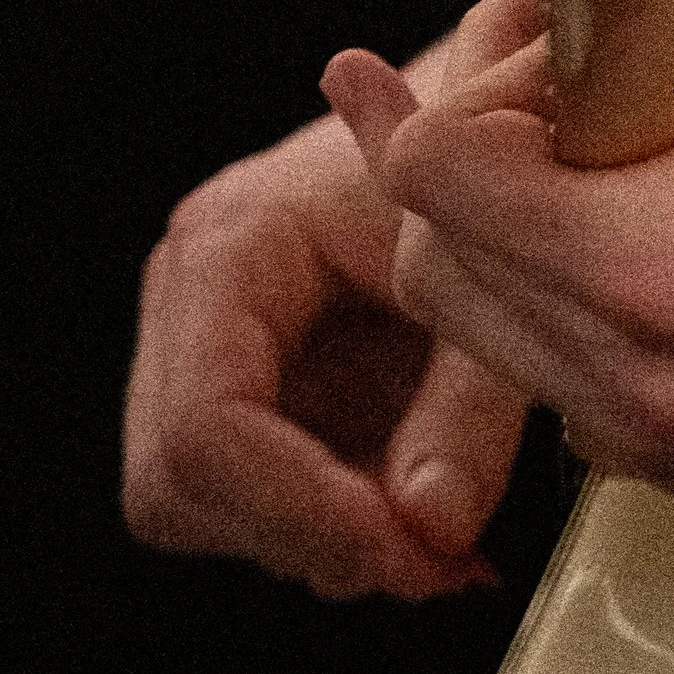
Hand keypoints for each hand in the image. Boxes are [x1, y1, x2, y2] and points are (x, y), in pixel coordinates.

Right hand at [122, 0, 542, 600]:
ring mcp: (201, 347)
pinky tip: (417, 504)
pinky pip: (244, 502)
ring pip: (201, 510)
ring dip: (319, 539)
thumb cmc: (483, 165)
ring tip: (436, 521)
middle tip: (432, 553)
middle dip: (304, 534)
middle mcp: (190, 296)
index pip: (204, 428)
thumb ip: (469, 406)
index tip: (407, 550)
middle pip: (176, 484)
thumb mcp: (496, 278)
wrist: (487, 121)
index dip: (300, 512)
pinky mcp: (239, 390)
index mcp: (231, 243)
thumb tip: (429, 525)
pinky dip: (329, 526)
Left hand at [332, 0, 673, 480]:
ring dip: (502, 228)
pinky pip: (551, 368)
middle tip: (562, 85)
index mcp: (659, 259)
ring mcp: (661, 429)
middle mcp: (642, 372)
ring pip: (479, 325)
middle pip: (429, 260)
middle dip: (471, 156)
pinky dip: (558, 291)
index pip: (430, 179)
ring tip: (597, 143)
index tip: (532, 53)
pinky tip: (630, 213)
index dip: (460, 89)